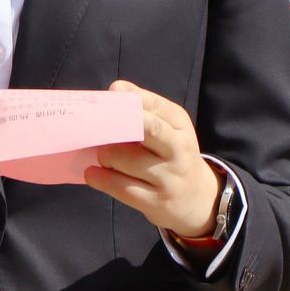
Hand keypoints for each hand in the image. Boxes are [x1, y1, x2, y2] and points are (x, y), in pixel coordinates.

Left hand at [83, 79, 222, 238]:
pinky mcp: (157, 202)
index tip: (112, 93)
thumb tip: (115, 88)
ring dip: (105, 155)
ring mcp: (169, 178)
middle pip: (150, 129)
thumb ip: (144, 108)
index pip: (155, 105)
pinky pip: (122, 188)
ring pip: (127, 160)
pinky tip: (92, 173)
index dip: (130, 99)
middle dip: (121, 122)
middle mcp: (179, 149)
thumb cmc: (171, 155)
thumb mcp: (167, 129)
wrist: (197, 199)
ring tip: (103, 155)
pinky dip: (101, 179)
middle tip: (99, 124)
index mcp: (180, 125)